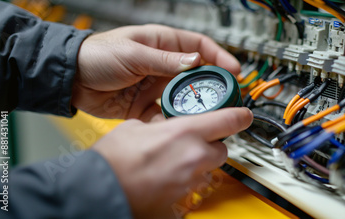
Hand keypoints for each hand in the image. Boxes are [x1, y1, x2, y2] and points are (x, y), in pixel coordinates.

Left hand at [73, 24, 239, 120]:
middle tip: (226, 97)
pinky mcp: (146, 106)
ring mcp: (156, 86)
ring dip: (193, 106)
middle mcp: (163, 66)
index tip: (233, 71)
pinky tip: (178, 126)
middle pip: (197, 76)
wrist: (71, 80)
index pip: (200, 47)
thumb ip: (165, 60)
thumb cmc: (96, 54)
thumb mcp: (133, 53)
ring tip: (205, 115)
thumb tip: (195, 61)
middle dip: (212, 87)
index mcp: (163, 44)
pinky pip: (166, 115)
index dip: (219, 57)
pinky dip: (172, 122)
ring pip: (184, 97)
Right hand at [92, 107, 252, 217]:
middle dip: (212, 145)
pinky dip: (184, 182)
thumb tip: (161, 126)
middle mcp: (194, 157)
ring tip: (174, 163)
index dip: (241, 116)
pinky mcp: (181, 200)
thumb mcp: (134, 127)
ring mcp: (189, 181)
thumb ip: (157, 125)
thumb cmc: (112, 161)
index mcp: (185, 133)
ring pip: (208, 170)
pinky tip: (166, 179)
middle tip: (194, 143)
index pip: (229, 120)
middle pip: (222, 149)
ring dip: (198, 165)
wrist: (98, 191)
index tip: (245, 114)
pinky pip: (192, 188)